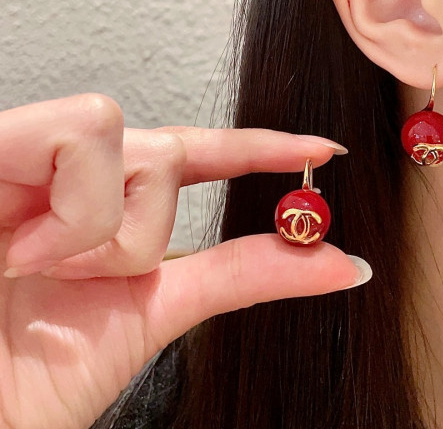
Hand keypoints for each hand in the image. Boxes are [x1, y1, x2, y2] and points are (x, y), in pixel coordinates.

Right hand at [0, 94, 369, 428]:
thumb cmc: (34, 373)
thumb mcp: (154, 311)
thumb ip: (244, 274)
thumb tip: (346, 264)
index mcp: (105, 204)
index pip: (196, 155)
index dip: (259, 148)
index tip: (323, 151)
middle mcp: (69, 173)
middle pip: (166, 148)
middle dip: (144, 227)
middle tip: (83, 279)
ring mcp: (29, 155)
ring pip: (130, 133)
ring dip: (108, 223)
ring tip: (42, 268)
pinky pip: (81, 134)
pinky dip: (76, 211)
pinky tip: (19, 252)